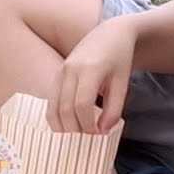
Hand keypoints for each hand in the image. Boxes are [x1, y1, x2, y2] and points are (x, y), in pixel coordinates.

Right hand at [50, 19, 138, 135]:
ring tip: (77, 135)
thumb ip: (114, 109)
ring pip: (53, 107)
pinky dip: (56, 117)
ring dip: (62, 126)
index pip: (82, 104)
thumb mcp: (122, 83)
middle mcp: (70, 69)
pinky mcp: (56, 75)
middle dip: (75, 129)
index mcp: (90, 69)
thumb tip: (102, 132)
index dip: (88, 125)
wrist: (110, 34)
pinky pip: (51, 101)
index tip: (98, 135)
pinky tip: (68, 126)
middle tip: (87, 139)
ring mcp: (60, 71)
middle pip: (65, 108)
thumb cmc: (119, 59)